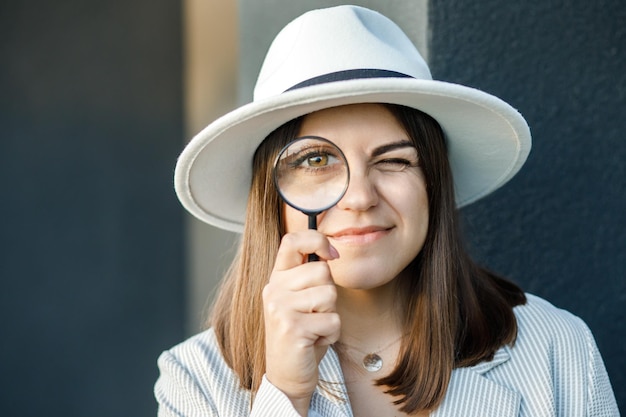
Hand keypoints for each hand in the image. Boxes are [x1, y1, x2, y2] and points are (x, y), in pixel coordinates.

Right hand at [263, 230, 340, 414]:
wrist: (286, 376)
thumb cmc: (300, 335)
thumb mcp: (300, 299)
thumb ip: (308, 275)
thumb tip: (330, 251)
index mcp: (276, 279)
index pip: (292, 241)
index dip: (316, 239)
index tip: (332, 253)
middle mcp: (274, 290)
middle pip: (322, 271)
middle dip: (329, 294)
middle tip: (313, 314)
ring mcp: (280, 309)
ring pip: (330, 295)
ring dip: (330, 315)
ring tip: (313, 328)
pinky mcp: (292, 329)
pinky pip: (332, 321)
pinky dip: (331, 334)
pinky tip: (314, 341)